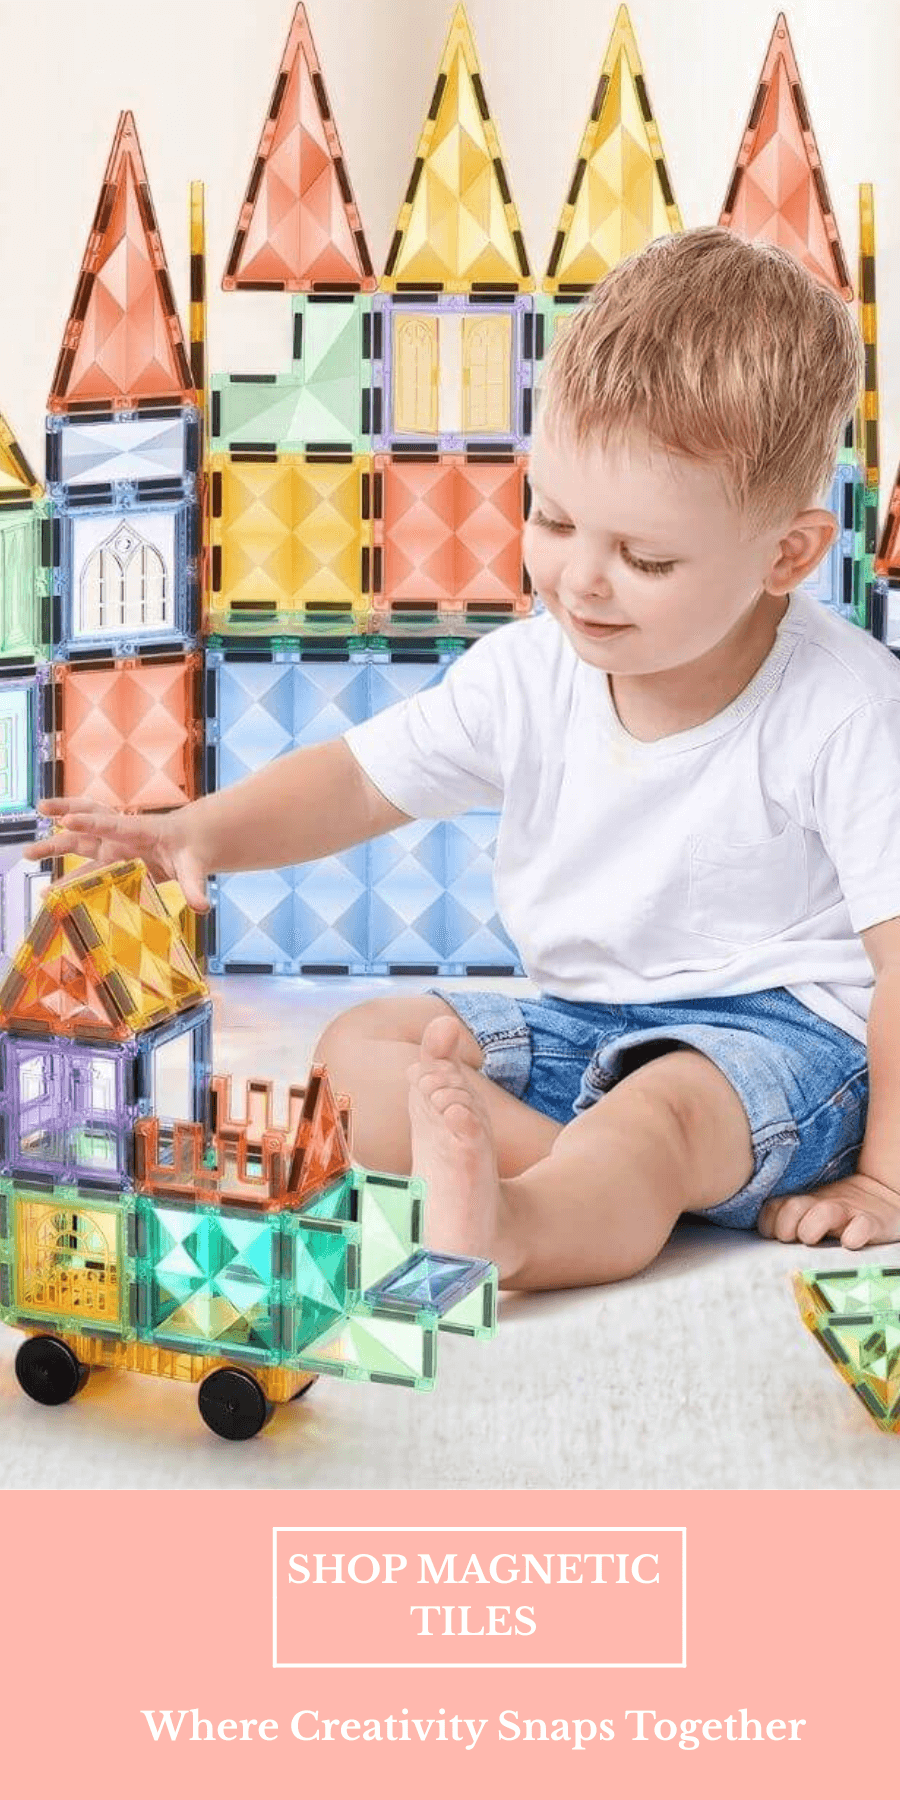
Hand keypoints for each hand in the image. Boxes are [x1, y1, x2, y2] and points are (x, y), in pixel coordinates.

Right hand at [26, 798, 210, 912]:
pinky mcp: (111, 860)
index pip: (113, 824)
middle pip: (87, 827)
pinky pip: (85, 865)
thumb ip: (195, 885)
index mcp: (141, 831)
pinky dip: (68, 877)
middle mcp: (121, 836)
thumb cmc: (192, 851)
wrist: (190, 842)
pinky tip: (50, 890)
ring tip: (27, 854)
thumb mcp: (195, 867)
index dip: (90, 822)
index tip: (67, 820)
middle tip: (37, 826)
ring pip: (79, 842)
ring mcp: (113, 847)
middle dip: (62, 824)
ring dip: (54, 846)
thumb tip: (202, 906)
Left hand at [758, 1171, 899, 1249]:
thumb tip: (765, 1238)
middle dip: (786, 1226)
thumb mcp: (812, 1209)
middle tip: (794, 1239)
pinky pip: (862, 1226)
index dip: (769, 1224)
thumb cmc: (839, 1209)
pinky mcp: (872, 1222)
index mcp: (805, 1203)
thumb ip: (788, 1219)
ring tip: (813, 1240)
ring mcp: (847, 1212)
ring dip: (812, 1227)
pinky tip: (849, 1243)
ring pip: (824, 1213)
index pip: (774, 1208)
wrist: (882, 1194)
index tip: (774, 1236)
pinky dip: (854, 1235)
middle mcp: (822, 1205)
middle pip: (793, 1207)